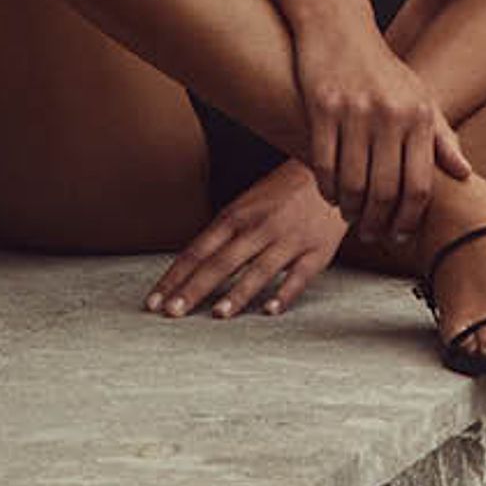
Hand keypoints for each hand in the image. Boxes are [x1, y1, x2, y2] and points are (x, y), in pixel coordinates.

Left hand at [144, 161, 348, 322]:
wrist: (331, 170)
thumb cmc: (283, 191)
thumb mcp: (247, 203)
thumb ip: (223, 233)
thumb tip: (191, 265)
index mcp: (236, 215)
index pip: (197, 251)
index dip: (174, 277)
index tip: (154, 302)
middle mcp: (259, 227)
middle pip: (221, 262)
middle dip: (194, 289)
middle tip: (172, 312)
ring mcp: (289, 239)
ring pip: (259, 270)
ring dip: (237, 293)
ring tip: (217, 314)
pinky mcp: (317, 251)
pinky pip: (299, 276)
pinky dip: (284, 293)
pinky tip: (270, 310)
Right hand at [292, 14, 471, 246]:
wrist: (339, 27)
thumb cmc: (383, 69)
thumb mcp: (420, 97)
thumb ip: (442, 138)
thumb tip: (465, 173)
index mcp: (420, 115)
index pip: (420, 183)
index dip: (410, 218)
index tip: (402, 234)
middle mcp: (391, 114)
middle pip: (386, 190)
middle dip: (379, 222)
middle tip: (373, 234)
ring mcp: (355, 111)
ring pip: (353, 182)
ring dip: (351, 210)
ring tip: (352, 217)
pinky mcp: (323, 107)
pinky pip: (324, 164)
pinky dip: (327, 189)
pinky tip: (332, 196)